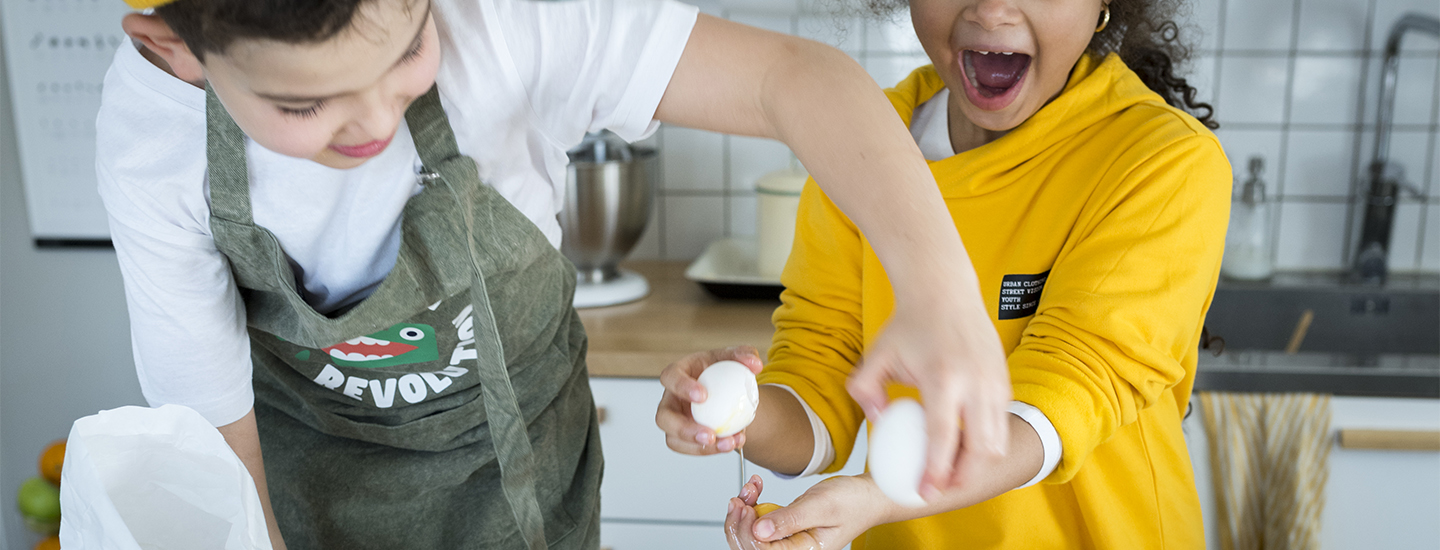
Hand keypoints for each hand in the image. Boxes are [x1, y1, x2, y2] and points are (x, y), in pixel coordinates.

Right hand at [656, 346, 764, 454]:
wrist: (728, 391)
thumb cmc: (722, 370)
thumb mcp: (734, 358)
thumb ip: (745, 355)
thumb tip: (755, 364)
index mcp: (678, 374)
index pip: (669, 377)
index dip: (681, 387)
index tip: (703, 396)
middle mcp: (671, 400)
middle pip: (663, 418)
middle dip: (684, 429)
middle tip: (710, 434)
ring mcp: (675, 421)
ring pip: (675, 440)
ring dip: (700, 447)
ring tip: (727, 444)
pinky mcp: (685, 438)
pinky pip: (692, 449)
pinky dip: (713, 450)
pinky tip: (733, 443)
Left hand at [724, 474, 887, 549]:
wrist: (866, 494)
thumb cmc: (852, 502)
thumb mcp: (820, 507)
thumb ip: (790, 520)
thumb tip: (760, 531)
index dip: (746, 530)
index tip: (744, 505)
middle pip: (750, 546)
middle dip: (740, 521)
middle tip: (741, 496)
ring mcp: (787, 541)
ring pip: (751, 533)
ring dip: (745, 509)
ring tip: (752, 487)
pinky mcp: (784, 528)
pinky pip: (759, 522)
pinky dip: (752, 504)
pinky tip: (757, 489)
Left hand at [846, 294, 1011, 498]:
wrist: (944, 292)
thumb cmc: (908, 325)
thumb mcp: (875, 355)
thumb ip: (864, 389)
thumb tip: (877, 420)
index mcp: (943, 379)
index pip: (943, 437)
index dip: (936, 471)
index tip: (925, 492)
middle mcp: (975, 382)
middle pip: (979, 448)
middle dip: (962, 477)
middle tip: (941, 489)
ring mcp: (995, 381)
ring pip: (997, 440)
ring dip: (977, 462)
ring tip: (952, 471)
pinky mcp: (1004, 380)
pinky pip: (1001, 423)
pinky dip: (986, 441)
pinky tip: (964, 445)